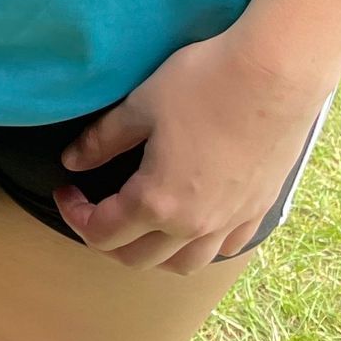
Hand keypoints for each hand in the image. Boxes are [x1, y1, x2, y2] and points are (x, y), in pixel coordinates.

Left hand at [53, 25, 325, 273]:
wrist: (274, 75)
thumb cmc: (202, 84)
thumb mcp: (140, 106)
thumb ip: (102, 140)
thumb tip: (72, 161)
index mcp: (158, 202)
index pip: (103, 233)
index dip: (75, 216)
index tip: (66, 191)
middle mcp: (194, 226)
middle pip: (139, 259)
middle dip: (107, 239)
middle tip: (94, 207)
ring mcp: (230, 222)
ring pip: (184, 264)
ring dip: (154, 252)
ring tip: (140, 221)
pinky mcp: (257, 210)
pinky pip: (223, 248)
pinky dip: (198, 245)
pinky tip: (191, 220)